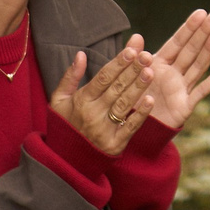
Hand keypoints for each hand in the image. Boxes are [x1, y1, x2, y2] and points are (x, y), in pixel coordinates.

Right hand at [50, 41, 155, 156]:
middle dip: (132, 70)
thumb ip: (70, 76)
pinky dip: (140, 114)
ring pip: (124, 104)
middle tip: (147, 55)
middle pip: (116, 88)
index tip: (131, 50)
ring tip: (150, 72)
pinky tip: (150, 100)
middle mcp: (93, 114)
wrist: (66, 159)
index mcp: (82, 100)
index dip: (118, 63)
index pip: (103, 77)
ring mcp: (104, 130)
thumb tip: (81, 54)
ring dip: (138, 87)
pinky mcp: (114, 144)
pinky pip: (130, 127)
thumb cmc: (65, 123)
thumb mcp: (60, 99)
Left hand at [142, 8, 209, 127]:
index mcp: (160, 64)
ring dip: (209, 49)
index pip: (177, 42)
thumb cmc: (131, 102)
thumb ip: (133, 58)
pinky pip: (201, 90)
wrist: (133, 132)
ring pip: (198, 65)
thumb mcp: (128, 78)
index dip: (189, 28)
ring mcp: (182, 88)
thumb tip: (137, 36)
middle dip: (204, 31)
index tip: (201, 12)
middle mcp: (174, 74)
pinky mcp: (185, 105)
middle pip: (191, 49)